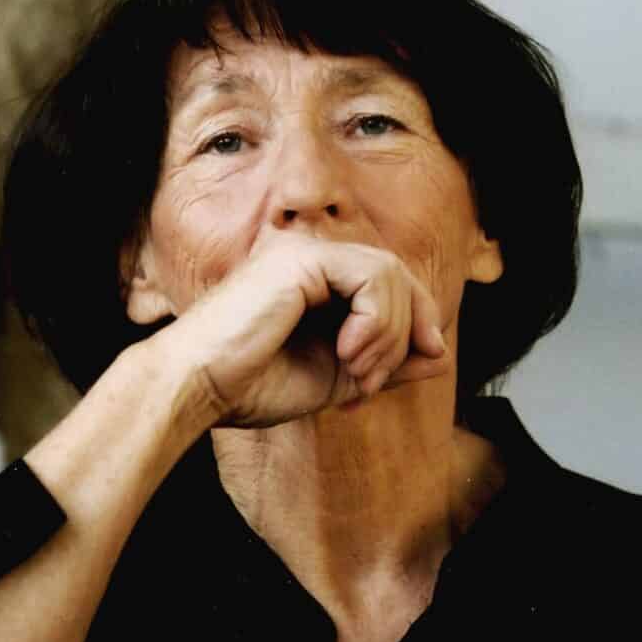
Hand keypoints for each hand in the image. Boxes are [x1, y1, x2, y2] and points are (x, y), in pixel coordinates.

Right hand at [158, 230, 450, 428]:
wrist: (200, 387)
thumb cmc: (252, 385)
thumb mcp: (339, 378)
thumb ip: (388, 363)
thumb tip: (441, 354)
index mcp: (319, 285)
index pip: (393, 287)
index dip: (416, 325)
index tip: (412, 369)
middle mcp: (314, 261)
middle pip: (399, 276)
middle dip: (409, 330)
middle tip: (376, 378)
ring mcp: (307, 254)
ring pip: (391, 275)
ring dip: (389, 333)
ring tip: (356, 370)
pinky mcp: (303, 258)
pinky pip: (373, 276)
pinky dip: (376, 319)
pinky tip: (347, 350)